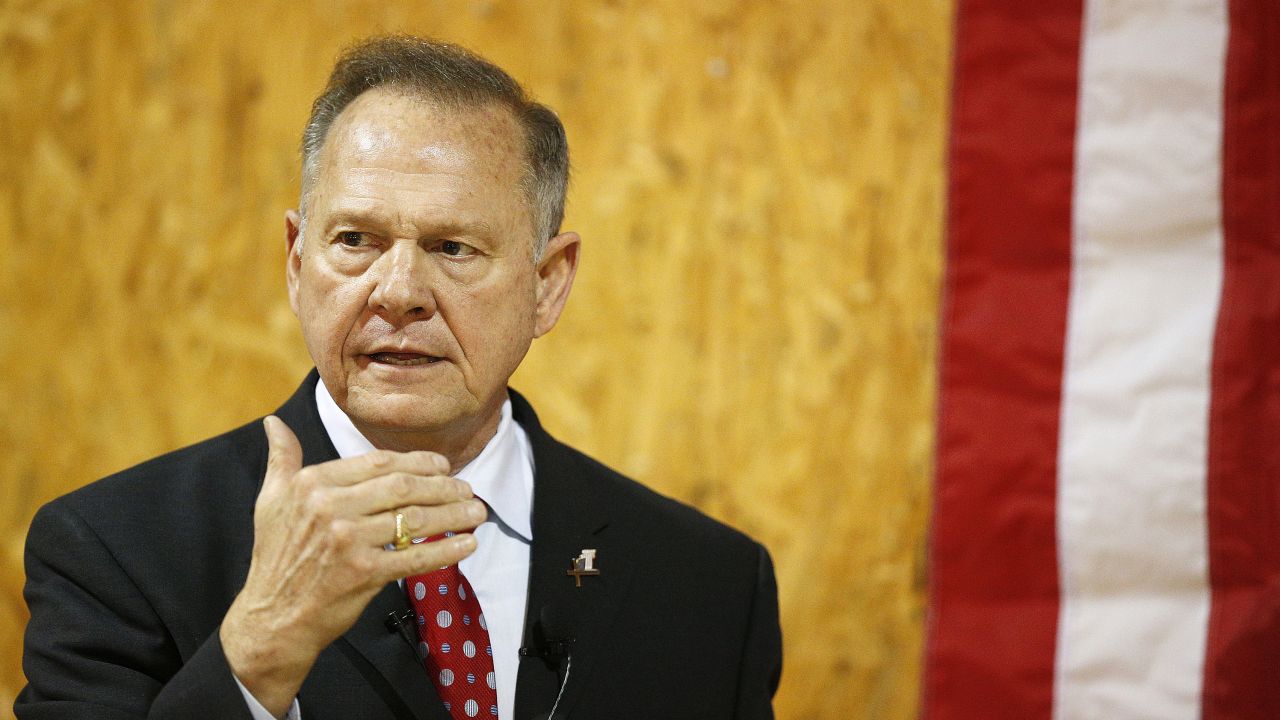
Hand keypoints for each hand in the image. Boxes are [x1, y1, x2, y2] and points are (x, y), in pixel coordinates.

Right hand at [220, 415, 484, 715]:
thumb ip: (282, 459)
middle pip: (403, 487)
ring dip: (453, 515)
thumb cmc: (275, 557)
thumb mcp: (270, 500)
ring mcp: (348, 540)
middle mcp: (330, 507)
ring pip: (414, 519)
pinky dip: (446, 551)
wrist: (272, 618)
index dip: (418, 462)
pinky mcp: (364, 573)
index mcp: (313, 483)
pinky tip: (467, 545)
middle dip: (444, 486)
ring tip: (476, 512)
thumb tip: (273, 422)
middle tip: (468, 489)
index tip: (443, 466)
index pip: (379, 463)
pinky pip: (415, 558)